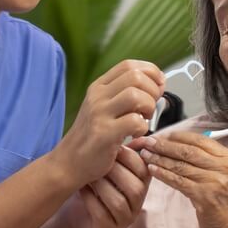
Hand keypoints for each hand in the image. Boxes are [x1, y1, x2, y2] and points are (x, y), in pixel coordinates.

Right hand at [58, 60, 164, 185]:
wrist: (69, 162)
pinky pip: (134, 122)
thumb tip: (158, 83)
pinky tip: (136, 134)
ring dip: (149, 107)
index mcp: (99, 86)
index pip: (129, 65)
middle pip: (135, 77)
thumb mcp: (104, 107)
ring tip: (144, 119)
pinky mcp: (104, 134)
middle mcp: (98, 96)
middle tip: (150, 108)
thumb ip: (126, 93)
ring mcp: (99, 114)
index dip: (150, 72)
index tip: (158, 86)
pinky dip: (143, 128)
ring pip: (136, 96)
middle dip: (153, 90)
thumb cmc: (93, 136)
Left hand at [58, 142, 151, 227]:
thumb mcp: (110, 164)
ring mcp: (126, 219)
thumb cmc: (97, 184)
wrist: (79, 211)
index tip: (113, 147)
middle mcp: (138, 203)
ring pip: (119, 202)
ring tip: (89, 175)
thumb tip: (134, 125)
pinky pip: (103, 214)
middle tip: (99, 159)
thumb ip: (122, 150)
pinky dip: (91, 199)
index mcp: (142, 184)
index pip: (146, 171)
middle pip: (136, 188)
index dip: (131, 158)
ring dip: (102, 186)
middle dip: (115, 171)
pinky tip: (82, 189)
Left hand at [136, 132, 227, 227]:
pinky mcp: (205, 196)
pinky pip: (179, 181)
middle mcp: (226, 167)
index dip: (179, 137)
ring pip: (181, 165)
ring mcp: (216, 181)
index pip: (202, 140)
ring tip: (146, 155)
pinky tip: (153, 170)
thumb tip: (183, 148)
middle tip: (148, 142)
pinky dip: (163, 174)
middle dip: (165, 145)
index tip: (163, 135)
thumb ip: (212, 163)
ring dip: (160, 158)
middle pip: (189, 150)